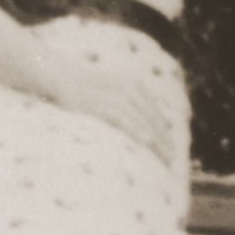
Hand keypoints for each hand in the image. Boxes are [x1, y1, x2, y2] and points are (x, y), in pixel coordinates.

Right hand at [41, 59, 174, 166]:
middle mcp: (131, 87)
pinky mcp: (104, 103)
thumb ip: (126, 103)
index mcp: (135, 84)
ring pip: (143, 121)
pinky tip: (147, 142)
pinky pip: (126, 120)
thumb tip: (140, 124)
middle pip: (153, 118)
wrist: (62, 76)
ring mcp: (118, 95)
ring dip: (156, 140)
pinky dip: (138, 131)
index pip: (155, 112)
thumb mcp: (111, 91)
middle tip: (172, 158)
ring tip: (165, 157)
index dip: (165, 130)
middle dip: (164, 139)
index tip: (172, 147)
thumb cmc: (85, 88)